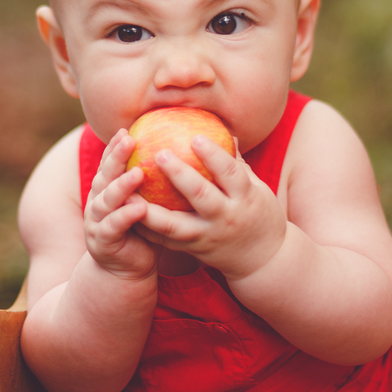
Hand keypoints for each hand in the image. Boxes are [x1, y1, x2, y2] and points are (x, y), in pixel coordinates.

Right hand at [84, 130, 159, 280]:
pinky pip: (113, 226)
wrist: (127, 269)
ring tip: (137, 173)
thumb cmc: (144, 231)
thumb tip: (182, 150)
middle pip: (106, 174)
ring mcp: (96, 221)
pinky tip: (138, 208)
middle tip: (129, 139)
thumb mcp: (148, 202)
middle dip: (116, 156)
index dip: (116, 146)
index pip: (110, 162)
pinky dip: (125, 216)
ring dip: (121, 185)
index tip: (129, 128)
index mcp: (108, 189)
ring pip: (107, 199)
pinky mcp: (102, 241)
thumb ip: (155, 180)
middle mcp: (98, 201)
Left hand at [136, 136, 288, 280]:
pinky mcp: (193, 251)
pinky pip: (165, 239)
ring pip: (175, 225)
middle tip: (159, 153)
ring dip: (150, 208)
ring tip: (129, 189)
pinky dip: (146, 226)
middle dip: (179, 175)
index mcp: (245, 198)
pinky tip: (127, 209)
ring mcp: (208, 237)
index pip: (230, 173)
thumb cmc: (260, 214)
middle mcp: (226, 218)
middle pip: (201, 196)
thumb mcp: (257, 188)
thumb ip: (237, 163)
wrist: (263, 260)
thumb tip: (224, 131)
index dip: (213, 155)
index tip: (195, 136)